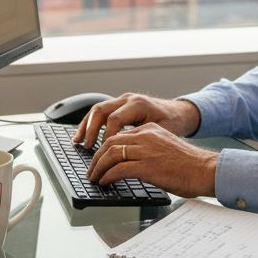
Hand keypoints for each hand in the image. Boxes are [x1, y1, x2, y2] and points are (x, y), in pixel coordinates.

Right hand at [74, 93, 200, 144]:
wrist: (179, 112)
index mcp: (139, 104)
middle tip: (87, 147)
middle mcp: (128, 99)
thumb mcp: (162, 132)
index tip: (104, 152)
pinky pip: (100, 112)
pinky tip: (83, 136)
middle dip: (91, 130)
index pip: (115, 119)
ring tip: (78, 142)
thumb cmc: (173, 124)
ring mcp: (122, 100)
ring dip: (86, 126)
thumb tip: (128, 157)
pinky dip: (90, 123)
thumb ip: (144, 140)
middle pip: (101, 110)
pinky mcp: (119, 105)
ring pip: (97, 109)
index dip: (107, 136)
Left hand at [86, 122, 218, 197]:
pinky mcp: (147, 166)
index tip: (99, 159)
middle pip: (110, 143)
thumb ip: (148, 149)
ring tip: (95, 178)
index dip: (104, 149)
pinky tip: (105, 183)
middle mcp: (146, 136)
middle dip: (96, 158)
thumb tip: (130, 163)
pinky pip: (118, 169)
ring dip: (98, 168)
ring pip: (111, 155)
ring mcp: (146, 150)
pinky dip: (107, 176)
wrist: (206, 170)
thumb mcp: (165, 148)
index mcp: (150, 130)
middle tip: (92, 170)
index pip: (119, 136)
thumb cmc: (190, 164)